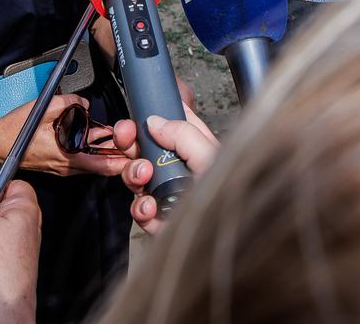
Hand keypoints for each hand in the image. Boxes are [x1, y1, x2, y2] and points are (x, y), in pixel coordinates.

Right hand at [0, 95, 130, 177]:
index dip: (123, 158)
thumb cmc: (15, 133)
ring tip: (115, 135)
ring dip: (105, 150)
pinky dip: (91, 150)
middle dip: (118, 152)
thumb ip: (68, 103)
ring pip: (93, 163)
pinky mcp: (59, 164)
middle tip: (129, 138)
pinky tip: (94, 137)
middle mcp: (68, 166)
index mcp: (68, 155)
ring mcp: (63, 167)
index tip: (134, 147)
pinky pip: (82, 160)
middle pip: (103, 165)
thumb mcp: (44, 108)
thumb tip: (84, 103)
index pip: (105, 165)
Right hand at [110, 112, 221, 234]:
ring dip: (133, 174)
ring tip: (144, 177)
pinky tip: (151, 207)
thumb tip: (154, 122)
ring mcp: (167, 194)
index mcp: (194, 148)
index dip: (147, 120)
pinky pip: (138, 209)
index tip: (133, 123)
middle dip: (131, 146)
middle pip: (144, 149)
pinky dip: (140, 208)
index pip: (167, 125)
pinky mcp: (160, 219)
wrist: (225, 237)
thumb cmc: (231, 199)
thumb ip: (184, 134)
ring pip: (136, 177)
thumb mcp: (210, 156)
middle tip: (128, 144)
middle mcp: (178, 169)